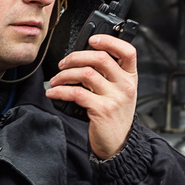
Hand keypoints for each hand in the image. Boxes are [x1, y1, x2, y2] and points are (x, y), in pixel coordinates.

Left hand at [46, 34, 137, 159]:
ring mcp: (115, 98)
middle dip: (75, 57)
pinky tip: (54, 93)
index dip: (109, 40)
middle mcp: (125, 85)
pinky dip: (60, 91)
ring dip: (64, 75)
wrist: (118, 144)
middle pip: (100, 58)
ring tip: (56, 80)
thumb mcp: (120, 93)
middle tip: (63, 64)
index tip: (92, 39)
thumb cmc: (115, 117)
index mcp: (130, 78)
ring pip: (85, 73)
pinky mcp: (102, 110)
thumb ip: (110, 76)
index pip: (128, 51)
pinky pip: (76, 93)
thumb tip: (83, 59)